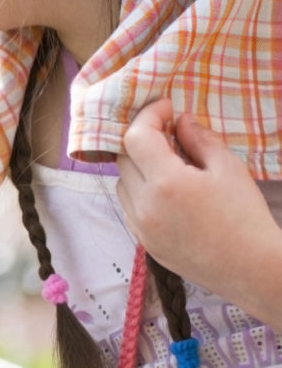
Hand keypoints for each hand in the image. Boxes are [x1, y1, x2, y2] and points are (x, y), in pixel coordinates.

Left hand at [117, 99, 281, 327]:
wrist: (254, 271)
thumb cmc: (246, 217)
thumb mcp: (228, 169)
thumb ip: (199, 139)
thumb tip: (179, 121)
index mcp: (166, 183)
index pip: (136, 136)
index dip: (148, 115)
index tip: (165, 107)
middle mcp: (145, 205)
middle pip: (124, 157)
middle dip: (143, 139)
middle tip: (168, 133)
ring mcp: (141, 227)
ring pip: (123, 182)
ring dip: (138, 166)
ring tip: (169, 164)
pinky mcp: (144, 243)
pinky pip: (129, 207)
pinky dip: (139, 191)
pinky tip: (165, 191)